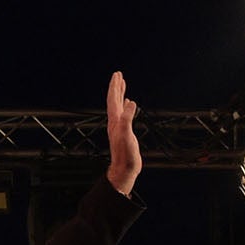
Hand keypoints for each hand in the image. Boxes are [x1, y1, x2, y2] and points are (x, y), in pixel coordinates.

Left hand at [105, 71, 140, 194]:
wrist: (124, 170)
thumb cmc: (125, 155)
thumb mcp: (127, 135)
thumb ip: (127, 118)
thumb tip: (131, 102)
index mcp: (115, 121)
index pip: (113, 100)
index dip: (115, 87)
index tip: (117, 75)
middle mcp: (115, 122)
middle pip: (114, 101)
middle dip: (116, 87)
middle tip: (118, 74)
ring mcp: (119, 127)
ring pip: (118, 107)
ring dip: (120, 95)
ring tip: (123, 85)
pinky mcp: (124, 132)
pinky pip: (124, 115)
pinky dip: (126, 107)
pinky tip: (128, 104)